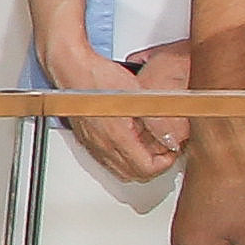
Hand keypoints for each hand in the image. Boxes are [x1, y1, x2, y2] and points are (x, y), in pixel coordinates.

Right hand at [56, 36, 184, 186]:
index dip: (166, 162)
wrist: (72, 70)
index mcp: (117, 138)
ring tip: (148, 144)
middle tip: (164, 148)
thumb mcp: (139, 97)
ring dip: (137, 163)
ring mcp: (93, 144)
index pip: (147, 169)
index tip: (172, 148)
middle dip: (153, 165)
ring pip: (120, 170)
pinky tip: (129, 140)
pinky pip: (107, 160)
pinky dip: (122, 157)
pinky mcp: (86, 139)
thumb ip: (158, 122)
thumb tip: (171, 139)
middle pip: (134, 175)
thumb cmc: (98, 78)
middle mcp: (103, 146)